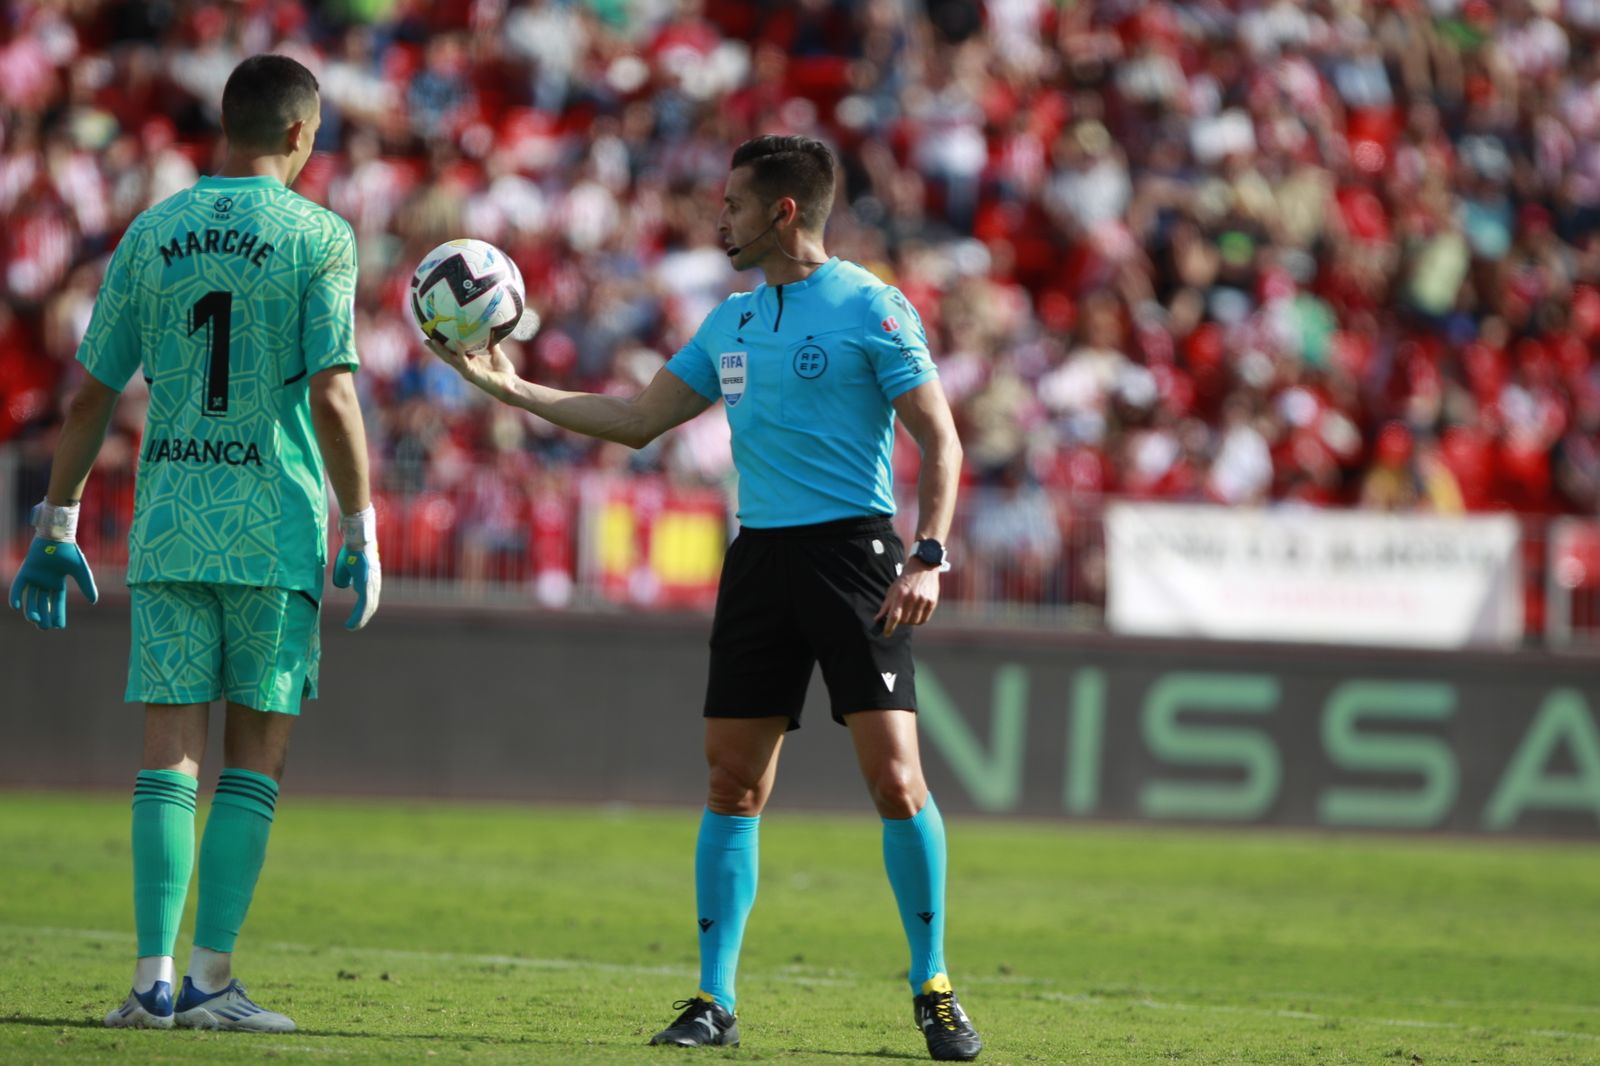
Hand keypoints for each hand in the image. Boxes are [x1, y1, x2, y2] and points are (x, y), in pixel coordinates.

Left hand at [9, 536, 97, 629]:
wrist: (57, 537)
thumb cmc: (70, 552)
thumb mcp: (81, 571)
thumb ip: (87, 586)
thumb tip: (94, 602)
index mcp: (57, 583)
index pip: (57, 602)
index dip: (58, 614)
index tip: (59, 627)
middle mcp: (44, 582)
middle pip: (42, 603)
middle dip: (44, 616)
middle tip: (45, 628)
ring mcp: (34, 577)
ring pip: (30, 598)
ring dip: (31, 610)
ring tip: (35, 621)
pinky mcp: (25, 571)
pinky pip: (18, 587)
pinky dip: (15, 597)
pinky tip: (16, 608)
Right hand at [331, 506, 379, 629]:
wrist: (357, 539)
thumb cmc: (351, 550)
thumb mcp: (346, 566)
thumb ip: (345, 577)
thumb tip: (344, 586)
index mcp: (370, 579)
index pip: (369, 599)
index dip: (363, 610)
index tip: (356, 619)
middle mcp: (374, 583)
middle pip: (371, 605)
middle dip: (362, 618)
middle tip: (354, 627)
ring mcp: (372, 583)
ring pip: (368, 607)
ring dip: (360, 620)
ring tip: (352, 627)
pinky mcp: (367, 583)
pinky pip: (364, 604)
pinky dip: (359, 616)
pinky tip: (353, 623)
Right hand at [426, 337, 518, 401]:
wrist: (510, 384)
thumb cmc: (504, 372)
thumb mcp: (497, 353)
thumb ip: (492, 343)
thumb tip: (491, 329)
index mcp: (469, 362)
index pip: (452, 353)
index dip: (443, 346)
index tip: (434, 336)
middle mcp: (465, 367)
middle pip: (446, 357)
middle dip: (435, 349)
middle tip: (425, 339)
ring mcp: (467, 371)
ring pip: (450, 360)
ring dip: (441, 351)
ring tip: (432, 341)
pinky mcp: (472, 374)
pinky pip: (464, 361)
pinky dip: (460, 352)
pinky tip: (457, 343)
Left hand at [873, 561, 940, 637]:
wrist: (923, 567)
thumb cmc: (905, 580)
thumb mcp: (892, 590)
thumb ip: (886, 606)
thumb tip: (877, 620)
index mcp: (900, 594)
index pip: (894, 616)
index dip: (889, 627)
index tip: (886, 633)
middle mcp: (912, 597)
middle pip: (904, 620)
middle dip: (900, 621)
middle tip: (899, 616)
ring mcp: (923, 600)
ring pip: (914, 622)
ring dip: (909, 621)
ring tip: (908, 613)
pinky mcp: (932, 602)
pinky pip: (924, 619)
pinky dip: (918, 620)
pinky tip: (916, 614)